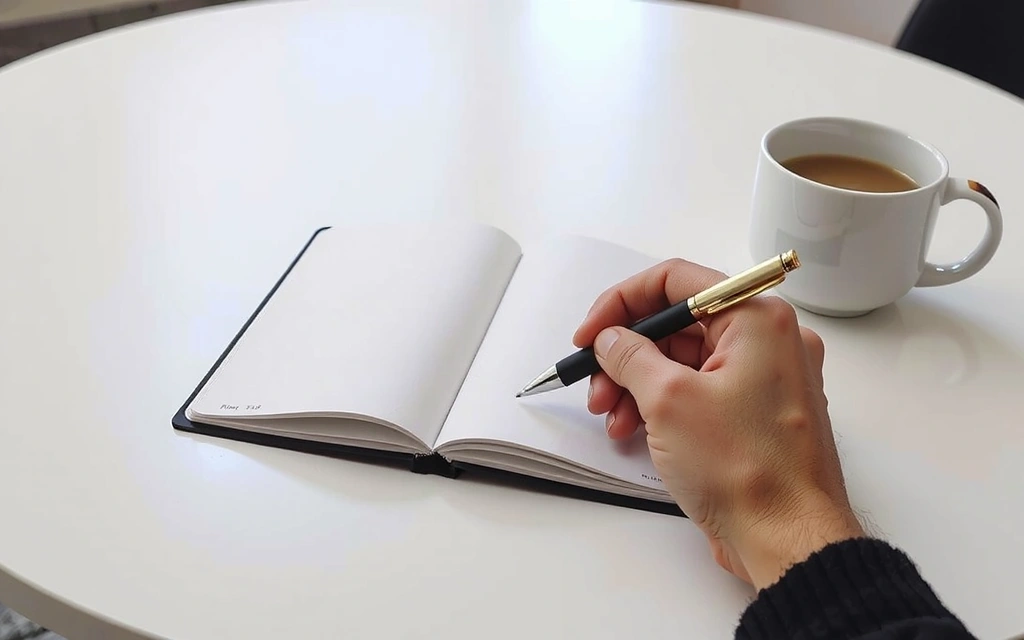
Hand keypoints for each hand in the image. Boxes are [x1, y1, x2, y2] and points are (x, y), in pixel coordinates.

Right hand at [574, 258, 863, 589]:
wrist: (789, 541)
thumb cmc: (748, 472)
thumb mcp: (669, 400)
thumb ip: (629, 355)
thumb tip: (611, 339)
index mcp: (757, 319)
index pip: (675, 281)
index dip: (621, 303)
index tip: (590, 333)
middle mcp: (767, 341)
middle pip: (677, 324)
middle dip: (625, 353)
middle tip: (595, 383)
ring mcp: (764, 379)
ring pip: (683, 361)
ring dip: (637, 384)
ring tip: (611, 417)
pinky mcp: (754, 414)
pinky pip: (698, 392)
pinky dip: (662, 405)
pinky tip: (634, 430)